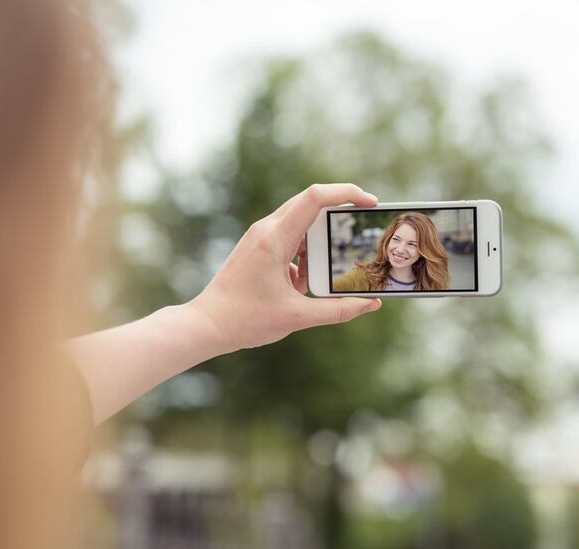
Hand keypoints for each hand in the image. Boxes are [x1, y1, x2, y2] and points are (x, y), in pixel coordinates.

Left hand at [189, 183, 382, 352]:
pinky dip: (301, 257)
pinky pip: (288, 239)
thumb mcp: (298, 317)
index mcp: (275, 238)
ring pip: (300, 225)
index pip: (316, 197)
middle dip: (336, 220)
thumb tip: (371, 304)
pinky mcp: (256, 247)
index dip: (347, 193)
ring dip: (315, 247)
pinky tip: (295, 287)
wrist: (206, 324)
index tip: (371, 203)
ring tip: (308, 282)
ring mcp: (259, 236)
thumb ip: (338, 310)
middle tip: (354, 241)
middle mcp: (266, 229)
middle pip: (310, 205)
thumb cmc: (246, 319)